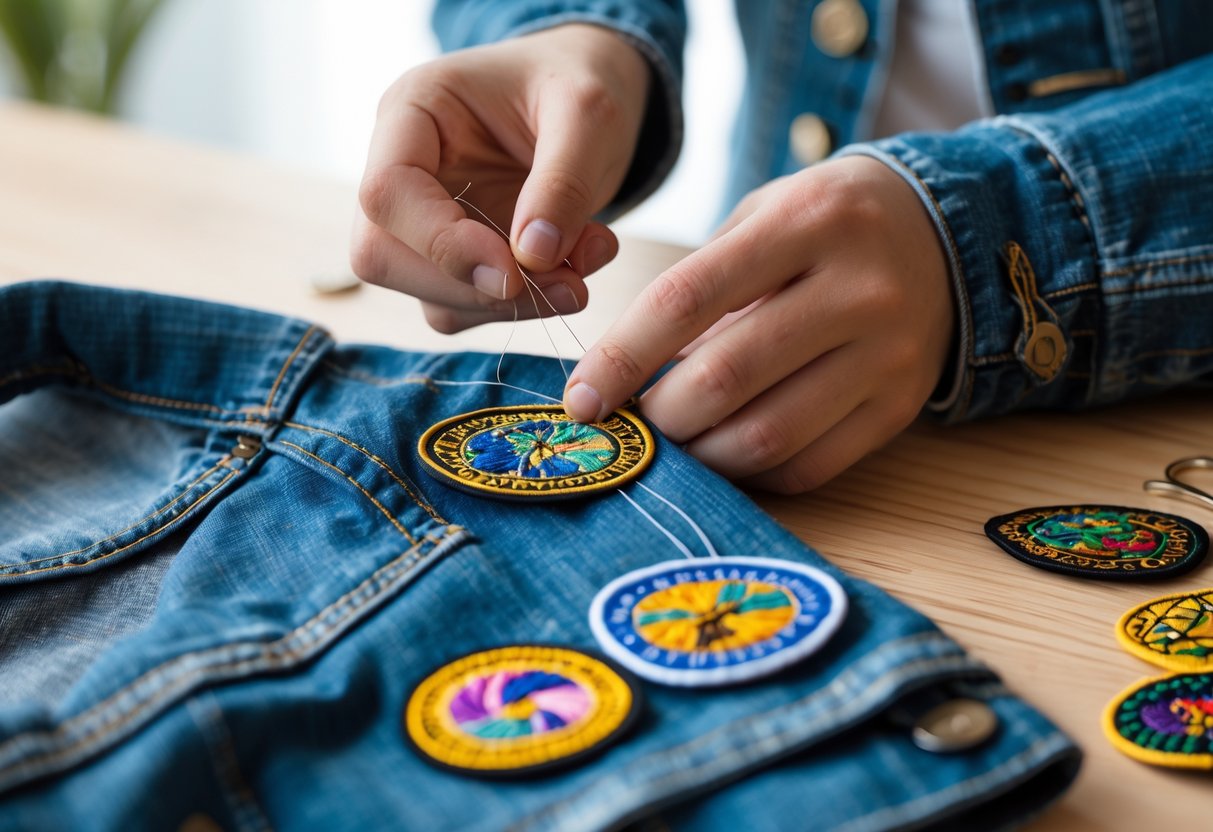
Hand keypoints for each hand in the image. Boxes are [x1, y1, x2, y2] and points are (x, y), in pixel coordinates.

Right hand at [350, 24, 649, 332]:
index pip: (385, 192)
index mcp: (412, 111)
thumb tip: (532, 258)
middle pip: (383, 257)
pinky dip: (524, 308)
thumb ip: (564, 182)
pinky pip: (468, 308)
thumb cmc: (579, 84)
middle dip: (474, 289)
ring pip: (429, 295)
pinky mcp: (454, 258)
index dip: (442, 244)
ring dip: (508, 306)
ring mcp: (422, 220)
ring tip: (584, 270)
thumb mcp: (590, 113)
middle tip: (569, 285)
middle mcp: (402, 169)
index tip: (515, 272)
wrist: (589, 101)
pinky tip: (575, 270)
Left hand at [562, 156, 954, 492]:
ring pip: (767, 433)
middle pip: (725, 376)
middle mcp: (857, 288)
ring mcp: (888, 353)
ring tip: (673, 441)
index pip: (686, 298)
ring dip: (699, 453)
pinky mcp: (901, 406)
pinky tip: (726, 453)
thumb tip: (625, 372)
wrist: (947, 234)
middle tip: (630, 422)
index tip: (582, 397)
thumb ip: (700, 280)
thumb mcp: (766, 213)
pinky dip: (751, 471)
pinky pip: (810, 464)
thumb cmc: (827, 224)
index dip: (621, 356)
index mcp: (807, 221)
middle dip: (657, 415)